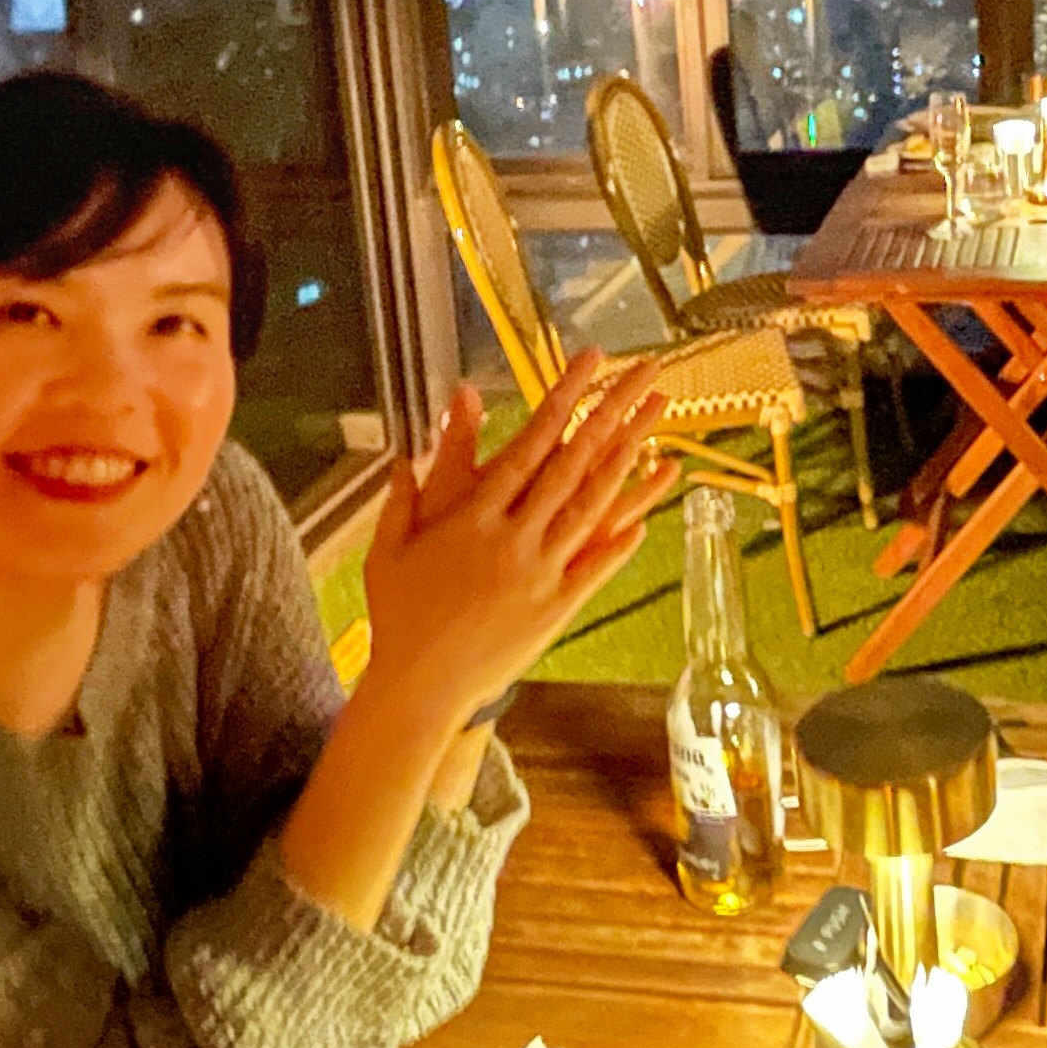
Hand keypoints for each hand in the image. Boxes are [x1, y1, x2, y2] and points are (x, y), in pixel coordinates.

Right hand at [361, 355, 679, 722]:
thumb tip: (406, 453)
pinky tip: (645, 521)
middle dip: (613, 412)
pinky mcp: (554, 609)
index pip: (529, 441)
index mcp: (474, 515)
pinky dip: (619, 544)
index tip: (590, 363)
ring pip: (591, 511)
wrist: (418, 684)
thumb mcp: (390, 548)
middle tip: (644, 376)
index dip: (564, 397)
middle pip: (573, 463)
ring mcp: (538, 573)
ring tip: (656, 432)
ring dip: (627, 468)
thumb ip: (404, 496)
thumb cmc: (397, 615)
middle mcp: (513, 537)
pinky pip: (594, 570)